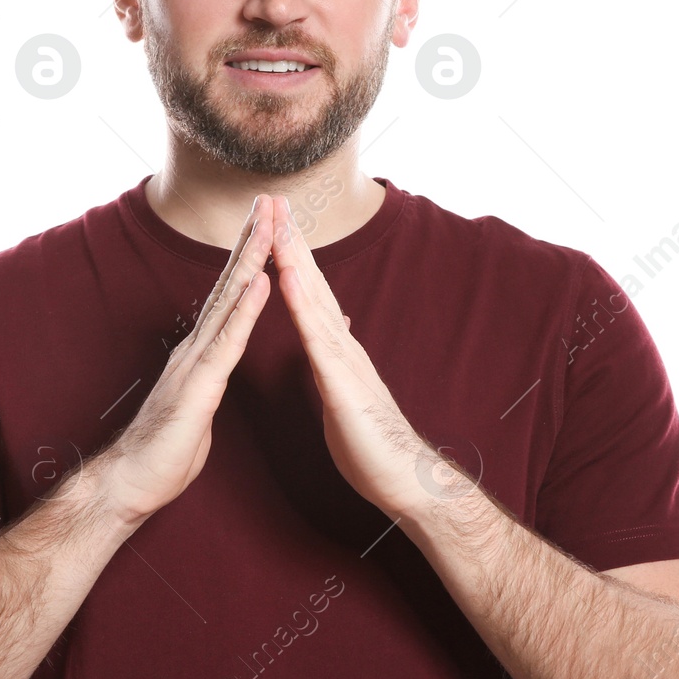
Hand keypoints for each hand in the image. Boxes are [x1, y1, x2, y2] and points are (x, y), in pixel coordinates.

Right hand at [97, 193, 272, 524]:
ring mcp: (194, 363)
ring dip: (251, 261)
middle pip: (227, 284)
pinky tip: (261, 283)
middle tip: (269, 200)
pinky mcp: (198, 387)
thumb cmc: (163, 453)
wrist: (128, 484)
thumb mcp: (196, 407)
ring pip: (228, 302)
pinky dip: (246, 311)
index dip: (248, 257)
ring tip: (270, 225)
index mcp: (199, 353)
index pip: (228, 295)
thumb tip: (214, 372)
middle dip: (250, 240)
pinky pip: (227, 343)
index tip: (266, 224)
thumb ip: (207, 382)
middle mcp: (194, 347)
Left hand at [270, 194, 444, 517]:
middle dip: (292, 240)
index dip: (292, 257)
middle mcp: (342, 343)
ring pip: (314, 299)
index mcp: (337, 349)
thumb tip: (334, 334)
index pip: (311, 294)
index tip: (275, 224)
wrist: (404, 478)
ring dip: (294, 258)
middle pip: (312, 282)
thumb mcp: (347, 393)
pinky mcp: (341, 381)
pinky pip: (316, 335)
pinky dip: (300, 302)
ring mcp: (343, 359)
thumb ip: (338, 361)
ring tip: (277, 222)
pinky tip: (286, 275)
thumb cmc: (373, 443)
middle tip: (274, 199)